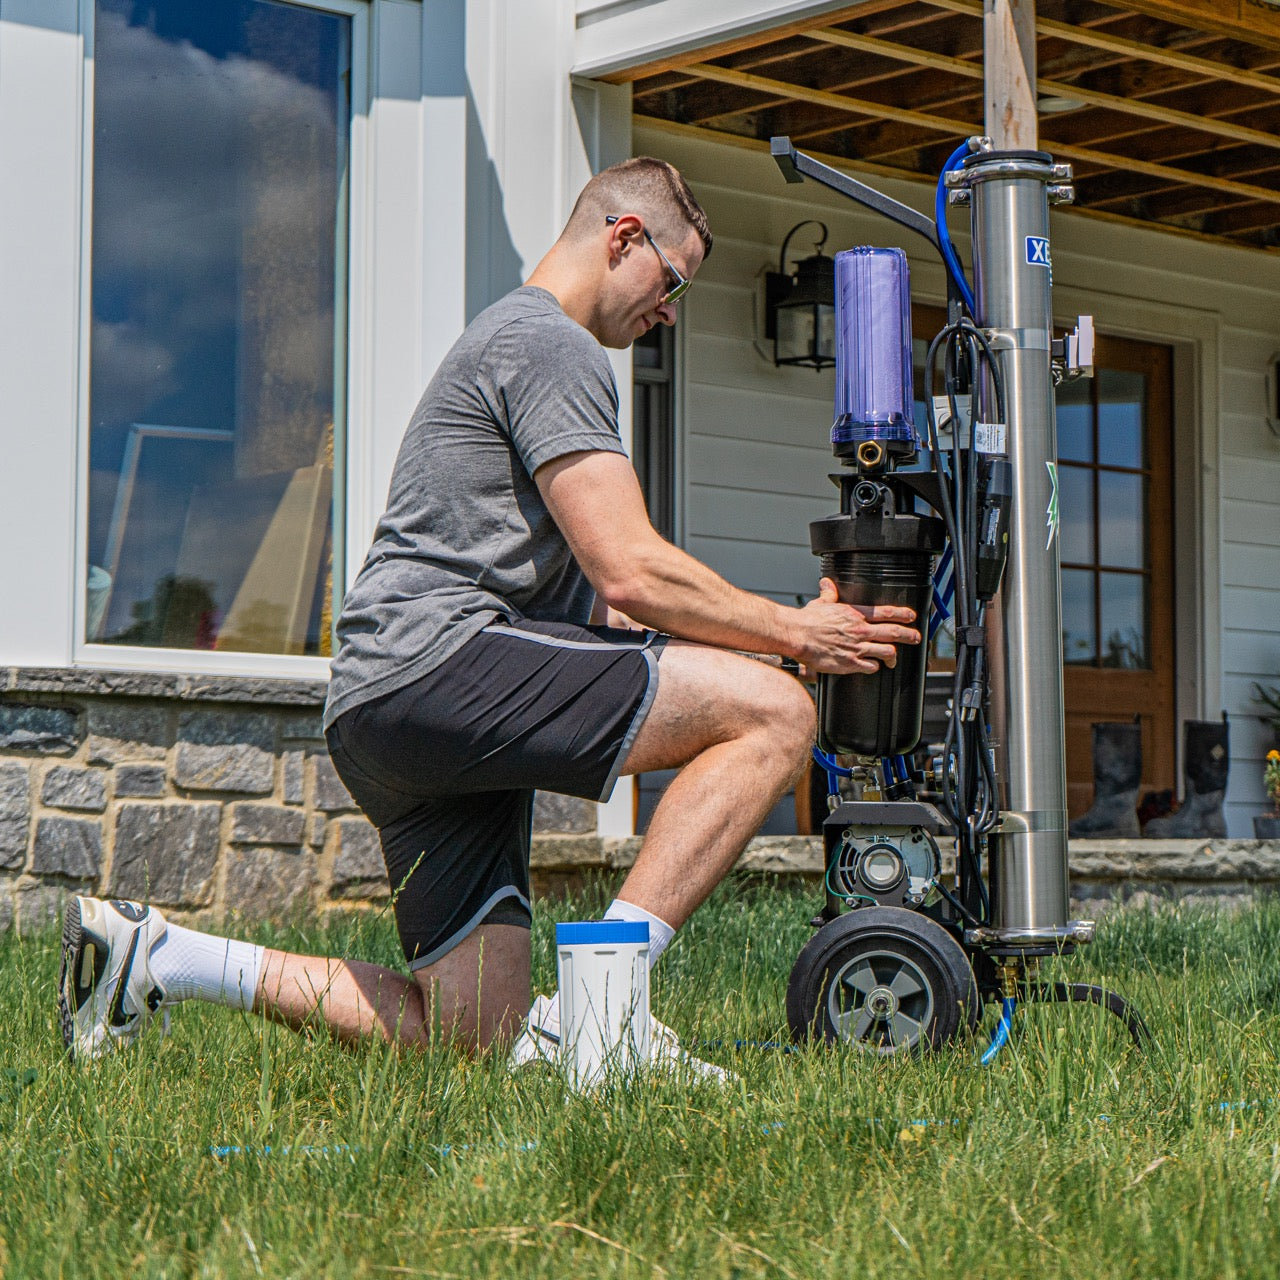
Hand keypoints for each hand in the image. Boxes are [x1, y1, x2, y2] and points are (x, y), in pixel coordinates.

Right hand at [791, 578, 920, 674]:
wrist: (797, 635)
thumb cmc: (807, 621)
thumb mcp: (821, 603)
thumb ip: (829, 594)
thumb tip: (827, 583)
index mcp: (855, 614)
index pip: (886, 613)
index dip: (902, 614)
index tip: (911, 617)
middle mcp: (860, 630)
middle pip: (894, 633)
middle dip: (909, 635)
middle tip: (916, 638)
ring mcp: (857, 648)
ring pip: (887, 652)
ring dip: (893, 656)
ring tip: (894, 659)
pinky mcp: (850, 663)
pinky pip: (871, 667)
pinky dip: (874, 667)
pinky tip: (873, 667)